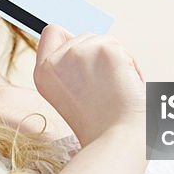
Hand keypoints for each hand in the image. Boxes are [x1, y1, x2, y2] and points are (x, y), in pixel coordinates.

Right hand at [32, 25, 145, 145]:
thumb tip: (75, 38)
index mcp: (42, 73)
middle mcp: (55, 60)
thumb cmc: (99, 127)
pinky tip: (126, 89)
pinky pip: (123, 49)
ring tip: (115, 92)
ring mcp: (80, 52)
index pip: (52, 32)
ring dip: (115, 61)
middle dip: (98, 57)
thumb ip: (66, 68)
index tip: (84, 65)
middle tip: (103, 91)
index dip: (71, 43)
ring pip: (104, 40)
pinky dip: (131, 67)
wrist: (118, 141)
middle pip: (84, 36)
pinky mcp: (106, 50)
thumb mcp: (67, 95)